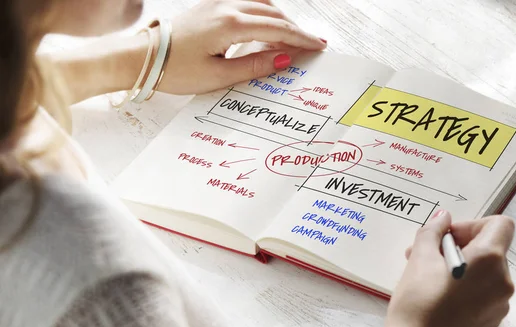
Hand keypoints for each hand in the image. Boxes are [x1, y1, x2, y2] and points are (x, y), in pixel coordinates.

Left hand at [158, 0, 326, 94]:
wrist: (142, 57)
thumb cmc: (175, 70)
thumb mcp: (218, 76)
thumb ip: (254, 66)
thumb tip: (284, 59)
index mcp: (231, 25)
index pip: (278, 30)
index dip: (301, 39)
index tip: (319, 47)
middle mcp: (227, 7)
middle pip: (274, 14)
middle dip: (295, 29)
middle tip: (312, 45)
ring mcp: (218, 3)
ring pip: (262, 4)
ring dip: (280, 19)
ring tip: (292, 39)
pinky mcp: (210, 5)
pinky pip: (247, 2)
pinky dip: (263, 12)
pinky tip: (267, 24)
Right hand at [355, 211, 513, 326]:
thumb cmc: (418, 299)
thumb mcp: (420, 257)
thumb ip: (434, 231)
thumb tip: (443, 217)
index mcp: (490, 259)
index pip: (500, 224)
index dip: (473, 224)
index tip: (447, 238)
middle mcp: (504, 281)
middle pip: (490, 249)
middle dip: (460, 247)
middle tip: (426, 255)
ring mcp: (500, 305)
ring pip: (485, 273)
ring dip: (462, 268)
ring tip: (429, 278)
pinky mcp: (492, 323)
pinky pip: (483, 295)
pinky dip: (466, 289)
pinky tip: (439, 299)